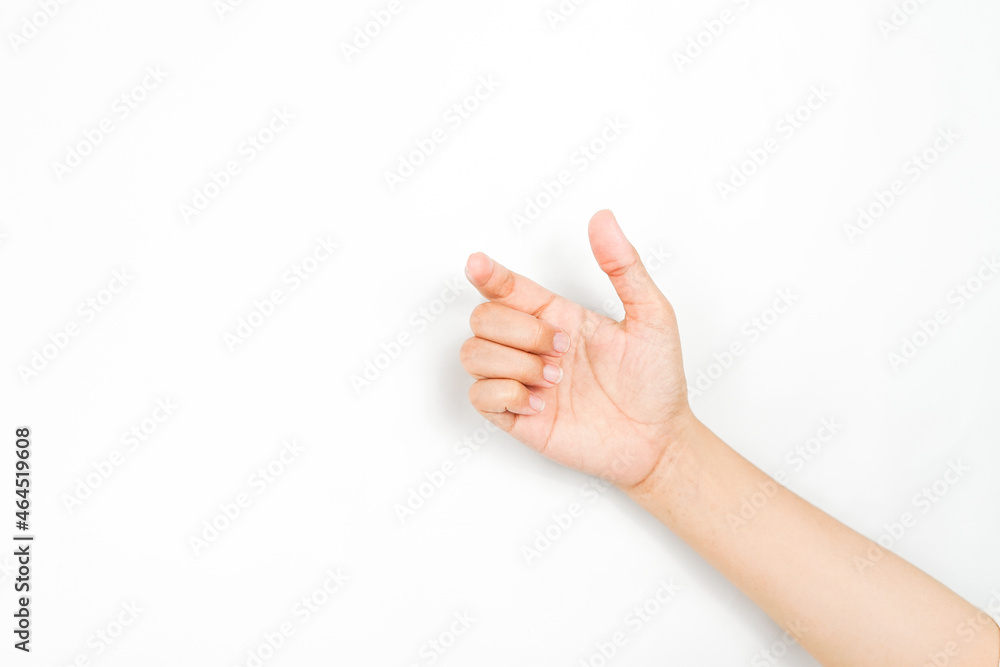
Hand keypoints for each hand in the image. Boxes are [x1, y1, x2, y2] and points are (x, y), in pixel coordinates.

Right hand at [459, 210, 692, 487]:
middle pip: (482, 318)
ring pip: (473, 353)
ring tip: (555, 380)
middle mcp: (532, 345)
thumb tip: (604, 219)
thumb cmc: (656, 381)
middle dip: (520, 331)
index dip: (487, 274)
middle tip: (564, 351)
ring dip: (514, 363)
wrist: (658, 439)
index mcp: (557, 316)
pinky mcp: (516, 416)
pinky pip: (479, 396)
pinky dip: (507, 395)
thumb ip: (624, 266)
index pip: (506, 288)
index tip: (478, 265)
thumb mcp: (651, 315)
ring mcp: (521, 380)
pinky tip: (541, 403)